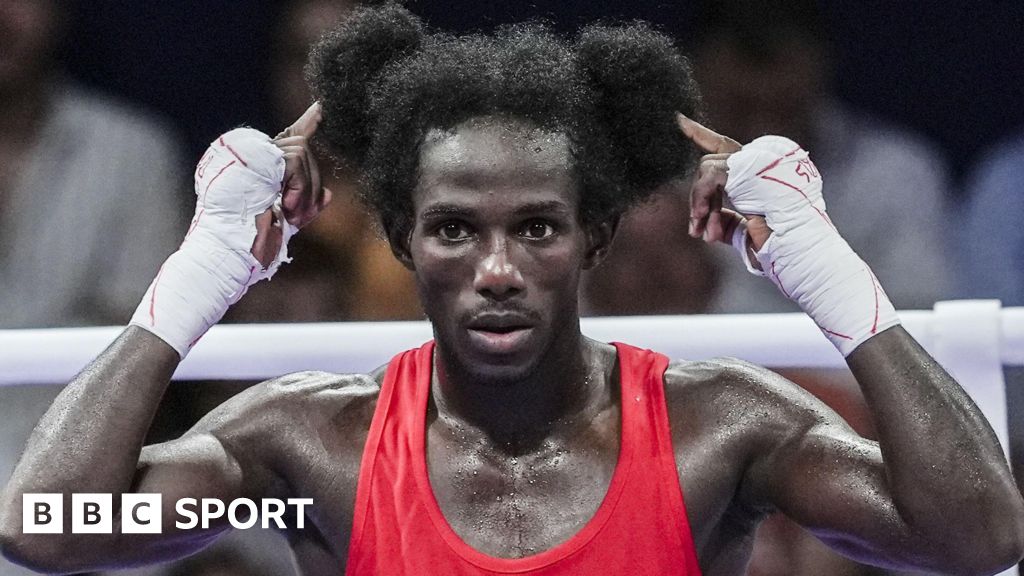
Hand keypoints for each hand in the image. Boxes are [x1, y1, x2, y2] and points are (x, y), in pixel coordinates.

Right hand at [251, 103, 333, 265]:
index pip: (286, 138)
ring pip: (301, 153)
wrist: (227, 249)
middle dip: (311, 184)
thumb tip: (330, 194)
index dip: (305, 123)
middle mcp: (252, 153)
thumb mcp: (287, 220)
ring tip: (290, 212)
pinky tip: (286, 205)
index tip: (320, 109)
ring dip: (305, 189)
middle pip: (301, 148)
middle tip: (300, 214)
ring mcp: (249, 152)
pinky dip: (299, 187)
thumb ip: (306, 204)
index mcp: (259, 166)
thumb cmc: (251, 241)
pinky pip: (294, 162)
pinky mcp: (252, 156)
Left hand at [676, 114, 771, 251]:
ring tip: (701, 232)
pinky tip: (703, 219)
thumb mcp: (747, 231)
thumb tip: (708, 217)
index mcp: (765, 169)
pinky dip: (701, 197)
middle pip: (713, 164)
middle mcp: (765, 156)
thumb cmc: (781, 244)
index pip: (727, 147)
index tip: (680, 121)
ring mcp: (760, 157)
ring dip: (699, 202)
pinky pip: (711, 175)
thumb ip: (729, 220)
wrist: (798, 247)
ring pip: (708, 168)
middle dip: (698, 198)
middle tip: (695, 230)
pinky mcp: (750, 164)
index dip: (703, 134)